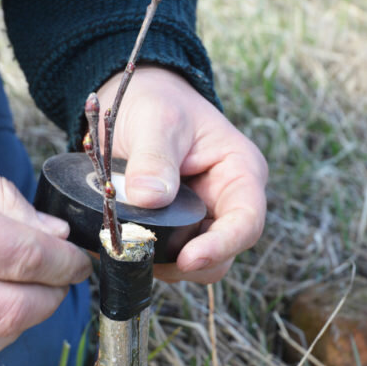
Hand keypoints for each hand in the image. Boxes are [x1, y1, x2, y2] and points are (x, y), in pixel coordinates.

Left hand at [96, 66, 267, 282]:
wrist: (136, 103)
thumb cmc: (158, 102)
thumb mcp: (155, 119)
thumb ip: (154, 157)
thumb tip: (149, 198)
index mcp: (240, 173)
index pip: (247, 222)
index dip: (222, 246)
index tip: (188, 258)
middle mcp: (227, 203)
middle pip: (222, 254)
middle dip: (186, 261)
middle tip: (143, 251)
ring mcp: (202, 220)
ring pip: (193, 263)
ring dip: (161, 261)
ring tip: (125, 240)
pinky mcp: (176, 231)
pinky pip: (167, 258)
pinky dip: (144, 256)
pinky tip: (119, 240)